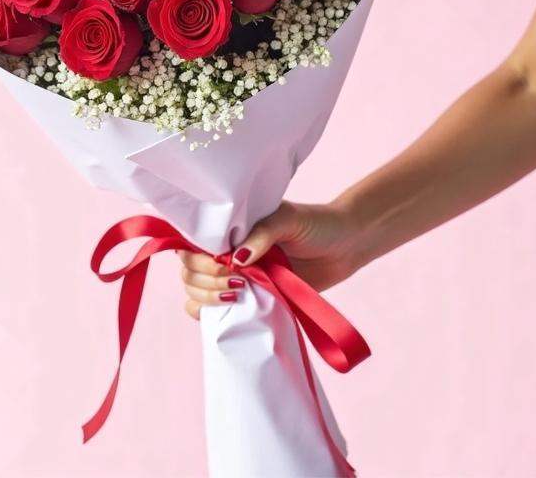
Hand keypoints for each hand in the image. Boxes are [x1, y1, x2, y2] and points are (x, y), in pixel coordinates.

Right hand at [179, 200, 362, 319]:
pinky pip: (220, 314)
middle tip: (236, 283)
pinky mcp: (252, 301)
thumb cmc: (316, 224)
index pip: (192, 244)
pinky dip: (216, 317)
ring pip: (197, 294)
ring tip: (238, 295)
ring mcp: (238, 279)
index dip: (198, 258)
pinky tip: (233, 310)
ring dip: (207, 298)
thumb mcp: (287, 219)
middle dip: (204, 280)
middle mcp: (227, 254)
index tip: (222, 265)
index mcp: (230, 229)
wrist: (346, 246)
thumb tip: (235, 260)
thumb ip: (261, 234)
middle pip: (189, 272)